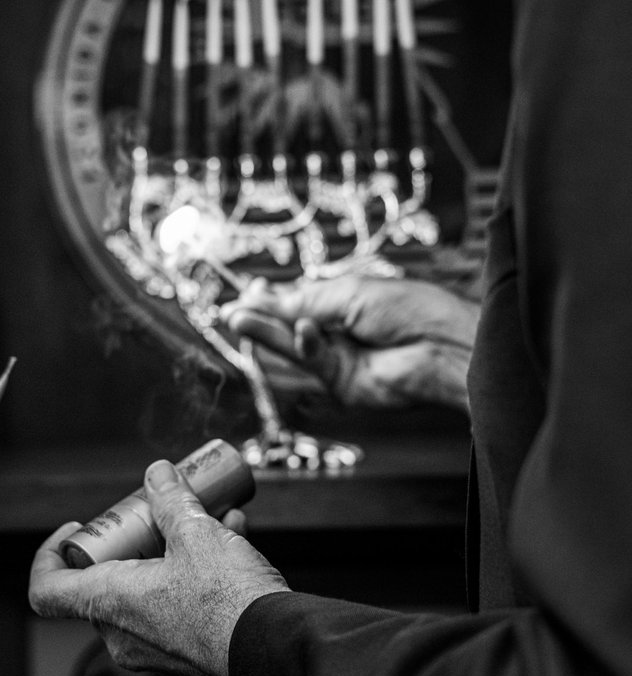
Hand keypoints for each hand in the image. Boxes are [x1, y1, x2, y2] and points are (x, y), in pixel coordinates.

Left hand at [28, 462, 288, 675]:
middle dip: (133, 538)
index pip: (48, 590)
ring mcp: (155, 650)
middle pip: (106, 580)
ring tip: (209, 516)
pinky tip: (232, 537)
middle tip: (156, 512)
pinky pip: (176, 607)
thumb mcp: (198, 534)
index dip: (50, 554)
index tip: (77, 528)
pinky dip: (194, 573)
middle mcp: (124, 634)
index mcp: (111, 604)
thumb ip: (172, 501)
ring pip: (147, 589)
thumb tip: (158, 475)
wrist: (277, 653)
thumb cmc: (229, 600)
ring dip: (172, 548)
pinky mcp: (187, 655)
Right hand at [222, 274, 478, 412]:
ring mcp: (342, 359)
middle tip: (231, 310)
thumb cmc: (410, 309)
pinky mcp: (344, 384)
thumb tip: (262, 301)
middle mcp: (342, 332)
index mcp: (348, 302)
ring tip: (237, 317)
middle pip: (291, 325)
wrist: (444, 346)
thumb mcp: (349, 294)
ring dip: (266, 332)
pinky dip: (305, 345)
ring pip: (295, 346)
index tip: (248, 291)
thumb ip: (303, 303)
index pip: (301, 301)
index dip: (273, 298)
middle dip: (262, 316)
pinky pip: (313, 362)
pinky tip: (304, 331)